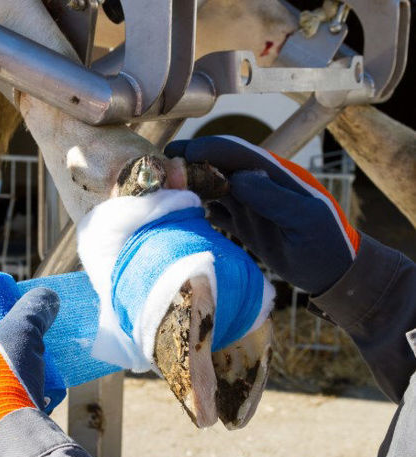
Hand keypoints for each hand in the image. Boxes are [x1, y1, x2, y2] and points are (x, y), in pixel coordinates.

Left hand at [0, 288, 59, 456]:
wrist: (5, 435)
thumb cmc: (4, 375)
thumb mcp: (23, 331)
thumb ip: (35, 309)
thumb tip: (49, 297)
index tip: (3, 323)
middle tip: (22, 350)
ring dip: (0, 380)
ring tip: (30, 378)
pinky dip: (1, 405)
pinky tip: (25, 404)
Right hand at [165, 135, 360, 294]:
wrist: (333, 271)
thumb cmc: (325, 244)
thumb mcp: (305, 218)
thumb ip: (273, 196)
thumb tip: (238, 177)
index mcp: (273, 175)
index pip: (233, 153)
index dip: (204, 149)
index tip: (175, 154)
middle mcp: (257, 185)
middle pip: (218, 167)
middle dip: (190, 166)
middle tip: (159, 174)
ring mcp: (250, 206)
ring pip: (215, 188)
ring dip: (192, 188)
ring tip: (164, 193)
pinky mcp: (246, 226)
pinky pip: (219, 213)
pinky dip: (202, 211)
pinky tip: (184, 215)